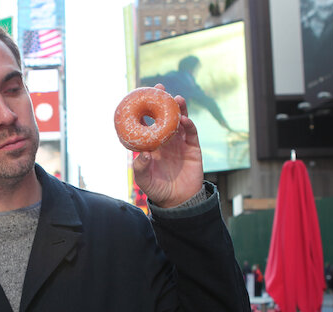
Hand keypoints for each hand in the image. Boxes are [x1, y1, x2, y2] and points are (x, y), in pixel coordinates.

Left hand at [131, 84, 204, 208]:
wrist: (178, 201)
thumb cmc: (157, 189)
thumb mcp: (144, 180)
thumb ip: (140, 168)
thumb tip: (143, 153)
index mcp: (152, 144)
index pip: (148, 122)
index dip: (145, 108)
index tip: (142, 95)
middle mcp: (166, 140)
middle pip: (165, 116)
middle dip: (163, 101)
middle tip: (161, 88)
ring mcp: (180, 143)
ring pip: (180, 120)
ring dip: (179, 109)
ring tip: (176, 99)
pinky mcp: (193, 148)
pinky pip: (191, 133)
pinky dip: (189, 124)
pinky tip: (184, 119)